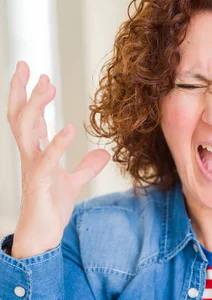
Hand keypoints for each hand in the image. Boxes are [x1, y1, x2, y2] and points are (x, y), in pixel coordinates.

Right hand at [7, 61, 109, 257]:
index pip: (29, 118)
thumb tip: (103, 154)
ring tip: (48, 86)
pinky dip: (57, 143)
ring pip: (26, 130)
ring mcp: (32, 168)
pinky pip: (45, 159)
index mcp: (36, 153)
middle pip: (20, 116)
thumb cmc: (52, 207)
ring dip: (36, 107)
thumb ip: (86, 167)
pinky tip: (69, 129)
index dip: (30, 96)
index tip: (36, 73)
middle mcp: (30, 156)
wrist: (44, 234)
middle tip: (26, 65)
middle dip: (21, 91)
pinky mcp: (39, 184)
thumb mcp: (73, 182)